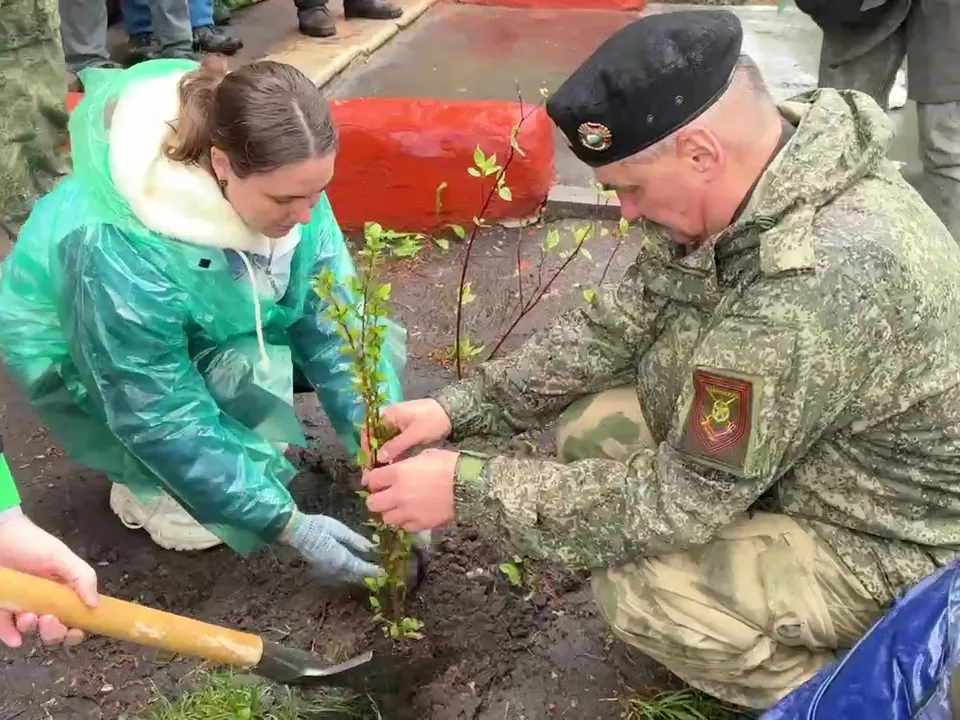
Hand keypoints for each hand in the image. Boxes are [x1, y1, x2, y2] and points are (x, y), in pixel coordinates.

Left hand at [0, 514, 98, 647]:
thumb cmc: (30, 543)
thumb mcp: (60, 556)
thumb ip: (82, 577)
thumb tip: (95, 605)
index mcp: (63, 589)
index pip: (75, 615)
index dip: (78, 627)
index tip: (75, 629)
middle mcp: (44, 600)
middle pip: (54, 628)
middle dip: (55, 631)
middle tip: (49, 620)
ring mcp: (21, 606)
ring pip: (31, 630)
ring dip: (32, 628)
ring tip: (26, 616)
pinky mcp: (2, 609)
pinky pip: (6, 629)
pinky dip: (11, 636)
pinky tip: (15, 636)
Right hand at [283, 512, 382, 584]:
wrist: (296, 532)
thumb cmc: (318, 527)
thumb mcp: (340, 530)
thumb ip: (355, 540)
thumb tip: (370, 548)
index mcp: (342, 559)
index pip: (361, 568)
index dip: (373, 571)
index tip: (383, 572)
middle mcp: (335, 569)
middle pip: (354, 576)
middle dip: (367, 576)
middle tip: (378, 574)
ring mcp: (327, 570)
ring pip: (347, 577)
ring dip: (357, 576)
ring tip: (368, 573)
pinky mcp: (321, 568)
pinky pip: (339, 575)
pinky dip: (348, 574)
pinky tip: (352, 569)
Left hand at [363, 449, 457, 532]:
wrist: (469, 486)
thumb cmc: (448, 464)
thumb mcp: (424, 454)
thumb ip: (405, 463)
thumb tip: (396, 467)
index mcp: (397, 473)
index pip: (372, 480)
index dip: (374, 479)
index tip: (379, 479)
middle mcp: (397, 495)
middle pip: (372, 503)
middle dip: (377, 498)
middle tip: (386, 494)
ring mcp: (407, 512)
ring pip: (386, 518)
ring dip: (391, 512)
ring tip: (400, 506)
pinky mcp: (420, 524)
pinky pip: (404, 527)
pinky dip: (406, 521)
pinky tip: (414, 514)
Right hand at [373, 399, 452, 463]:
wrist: (453, 413)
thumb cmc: (433, 420)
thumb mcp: (415, 434)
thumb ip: (397, 445)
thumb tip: (379, 458)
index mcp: (389, 414)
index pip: (369, 429)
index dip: (366, 446)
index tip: (369, 461)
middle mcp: (389, 418)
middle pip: (375, 437)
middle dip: (375, 452)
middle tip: (375, 469)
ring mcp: (397, 424)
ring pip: (385, 441)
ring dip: (385, 454)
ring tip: (384, 470)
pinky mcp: (406, 431)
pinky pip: (395, 443)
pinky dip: (394, 453)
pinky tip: (395, 465)